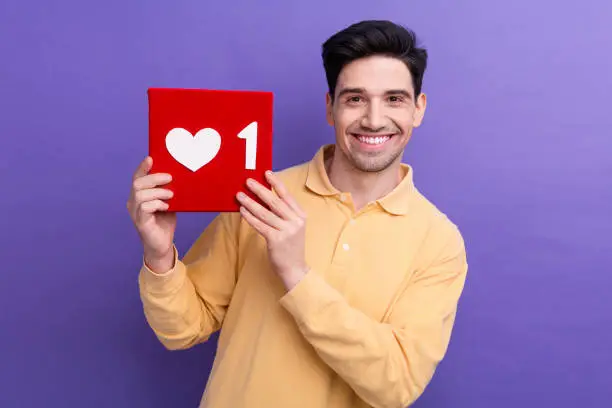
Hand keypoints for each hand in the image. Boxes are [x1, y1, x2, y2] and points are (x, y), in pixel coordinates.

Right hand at [127, 156, 176, 271]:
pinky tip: (166, 206)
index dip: (142, 167)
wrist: (163, 245)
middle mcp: (133, 203)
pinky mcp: (141, 222)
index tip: (151, 158)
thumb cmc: (164, 222)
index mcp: (138, 195)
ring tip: (171, 195)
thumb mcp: (168, 202)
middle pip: (137, 183)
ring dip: (158, 192)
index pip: (137, 178)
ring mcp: (135, 213)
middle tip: (170, 178)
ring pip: (140, 194)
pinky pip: (145, 207)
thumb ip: (168, 190)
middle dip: (154, 178)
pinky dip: (157, 204)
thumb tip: (178, 176)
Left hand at [236, 171, 308, 289]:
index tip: (266, 173)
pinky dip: (250, 217)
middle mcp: (295, 221)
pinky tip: (242, 211)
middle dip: (259, 190)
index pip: (287, 195)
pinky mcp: (276, 240)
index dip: (276, 183)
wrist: (294, 268)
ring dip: (250, 202)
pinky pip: (259, 225)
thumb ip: (283, 213)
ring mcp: (286, 231)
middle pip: (274, 201)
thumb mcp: (292, 227)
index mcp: (300, 215)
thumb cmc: (290, 246)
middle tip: (247, 181)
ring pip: (264, 213)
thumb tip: (264, 197)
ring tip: (239, 195)